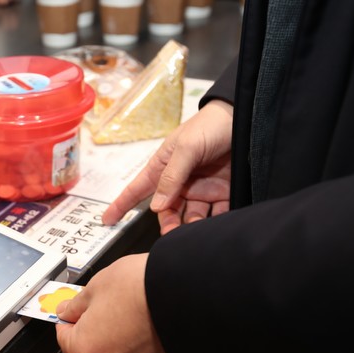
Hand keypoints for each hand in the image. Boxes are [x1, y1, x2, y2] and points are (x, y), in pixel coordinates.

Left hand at [55, 253, 178, 352]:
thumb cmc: (140, 290)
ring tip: (136, 313)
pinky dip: (145, 346)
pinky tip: (153, 325)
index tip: (77, 307)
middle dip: (97, 329)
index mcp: (85, 352)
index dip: (71, 318)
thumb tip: (67, 310)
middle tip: (110, 305)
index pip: (64, 337)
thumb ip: (77, 304)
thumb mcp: (98, 285)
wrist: (190, 298)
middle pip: (93, 350)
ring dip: (122, 340)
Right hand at [102, 99, 233, 234]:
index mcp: (164, 167)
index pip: (138, 189)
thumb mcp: (186, 147)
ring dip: (189, 226)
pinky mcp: (223, 193)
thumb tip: (155, 207)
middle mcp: (180, 181)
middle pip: (166, 210)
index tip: (106, 220)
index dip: (121, 204)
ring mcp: (201, 188)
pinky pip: (216, 214)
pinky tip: (214, 227)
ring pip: (190, 216)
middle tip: (171, 235)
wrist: (247, 117)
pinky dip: (214, 223)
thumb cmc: (210, 126)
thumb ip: (171, 177)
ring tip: (193, 233)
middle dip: (166, 224)